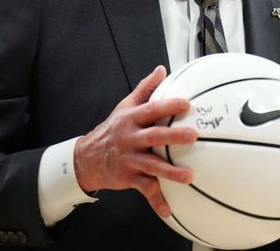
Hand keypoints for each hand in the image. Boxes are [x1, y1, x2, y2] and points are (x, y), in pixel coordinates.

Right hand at [73, 65, 197, 216]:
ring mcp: (129, 158)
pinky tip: (169, 210)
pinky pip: (144, 189)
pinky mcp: (128, 176)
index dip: (168, 105)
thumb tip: (162, 69)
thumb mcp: (125, 106)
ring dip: (170, 172)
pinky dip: (156, 200)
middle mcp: (130, 138)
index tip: (187, 104)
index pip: (151, 109)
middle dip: (173, 136)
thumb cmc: (113, 129)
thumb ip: (145, 89)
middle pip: (153, 136)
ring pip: (151, 165)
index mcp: (131, 119)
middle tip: (193, 135)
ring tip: (189, 176)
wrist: (86, 157)